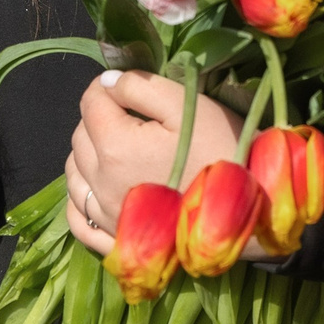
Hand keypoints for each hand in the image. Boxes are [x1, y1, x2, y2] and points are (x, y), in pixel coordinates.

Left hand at [64, 70, 242, 257]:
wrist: (249, 211)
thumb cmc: (222, 150)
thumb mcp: (187, 104)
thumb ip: (140, 86)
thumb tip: (107, 82)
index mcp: (114, 145)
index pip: (90, 102)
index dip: (106, 86)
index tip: (126, 84)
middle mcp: (100, 182)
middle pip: (80, 136)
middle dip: (98, 117)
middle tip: (129, 114)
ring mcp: (106, 216)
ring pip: (74, 174)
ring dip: (87, 154)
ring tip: (116, 148)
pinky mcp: (115, 241)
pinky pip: (79, 220)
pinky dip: (79, 201)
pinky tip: (96, 191)